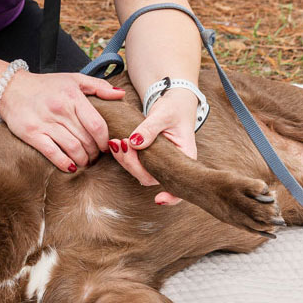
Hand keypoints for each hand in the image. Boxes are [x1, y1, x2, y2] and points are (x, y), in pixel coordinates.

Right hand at [0, 71, 123, 172]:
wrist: (11, 88)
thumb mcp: (73, 79)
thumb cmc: (46, 85)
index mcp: (72, 96)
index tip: (105, 145)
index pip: (96, 124)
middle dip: (95, 152)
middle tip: (96, 156)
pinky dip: (65, 163)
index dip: (104, 140)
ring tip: (85, 161)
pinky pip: (53, 154)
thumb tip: (120, 95)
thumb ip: (99, 86)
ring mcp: (45, 122)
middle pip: (86, 139)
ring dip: (83, 160)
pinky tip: (71, 166)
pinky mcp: (32, 134)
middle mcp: (60, 109)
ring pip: (73, 149)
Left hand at [109, 87, 197, 204]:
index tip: (158, 199)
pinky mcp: (150, 158)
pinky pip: (136, 163)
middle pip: (152, 178)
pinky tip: (116, 143)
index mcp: (185, 157)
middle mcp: (173, 165)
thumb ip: (149, 128)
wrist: (174, 103)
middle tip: (123, 144)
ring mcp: (161, 163)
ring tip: (117, 142)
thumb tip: (134, 143)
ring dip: (126, 161)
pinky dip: (124, 156)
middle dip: (134, 166)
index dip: (172, 197)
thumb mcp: (164, 114)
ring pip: (141, 172)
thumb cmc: (175, 108)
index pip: (181, 186)